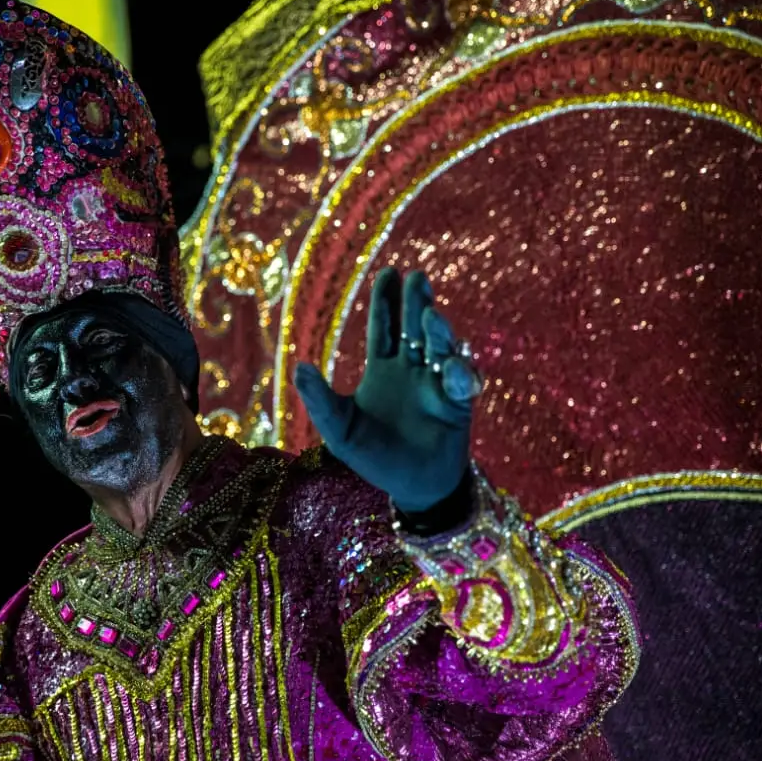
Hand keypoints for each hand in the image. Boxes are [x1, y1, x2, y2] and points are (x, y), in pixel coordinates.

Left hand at [293, 268, 482, 511]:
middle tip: (416, 278)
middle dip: (417, 303)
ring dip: (439, 331)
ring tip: (430, 318)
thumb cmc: (373, 458)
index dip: (386, 302)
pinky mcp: (459, 405)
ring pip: (442, 348)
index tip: (389, 273)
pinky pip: (462, 382)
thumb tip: (299, 366)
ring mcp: (437, 385)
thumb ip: (320, 400)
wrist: (411, 488)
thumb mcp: (339, 429)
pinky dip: (459, 373)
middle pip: (416, 328)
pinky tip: (450, 369)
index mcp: (384, 370)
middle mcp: (413, 371)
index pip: (386, 328)